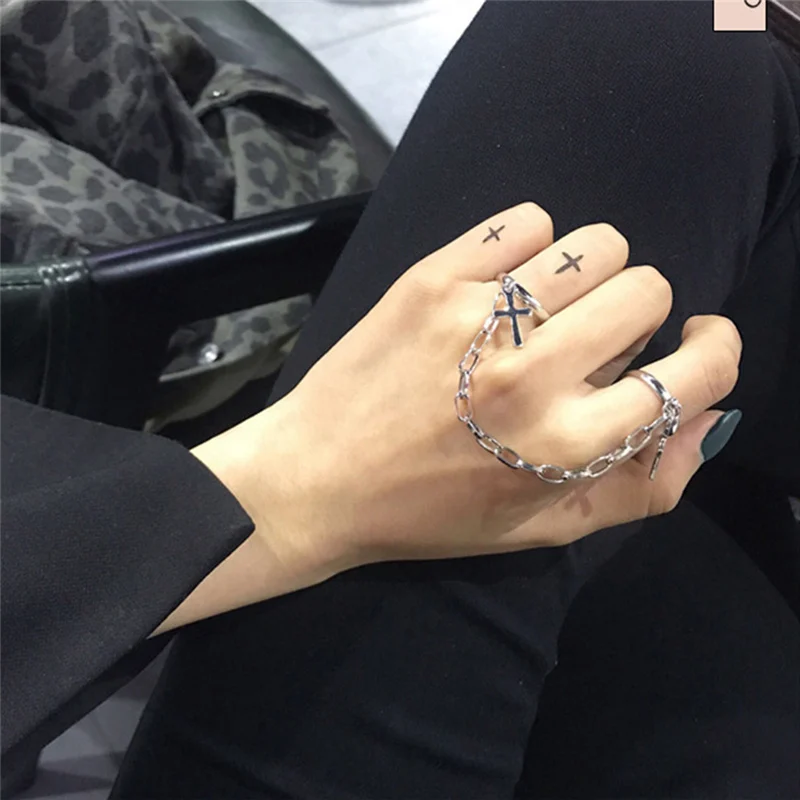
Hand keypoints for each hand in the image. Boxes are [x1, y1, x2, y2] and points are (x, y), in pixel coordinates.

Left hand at [205, 203, 741, 585]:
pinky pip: (525, 221)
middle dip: (636, 313)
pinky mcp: (432, 279)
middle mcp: (532, 376)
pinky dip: (530, 245)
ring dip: (589, 274)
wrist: (318, 477)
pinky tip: (503, 284)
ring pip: (596, 244)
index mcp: (567, 446)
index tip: (692, 342)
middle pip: (647, 289)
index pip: (697, 372)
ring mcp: (479, 318)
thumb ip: (641, 486)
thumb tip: (709, 421)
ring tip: (548, 307)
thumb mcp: (542, 527)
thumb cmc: (432, 512)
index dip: (712, 348)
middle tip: (590, 339)